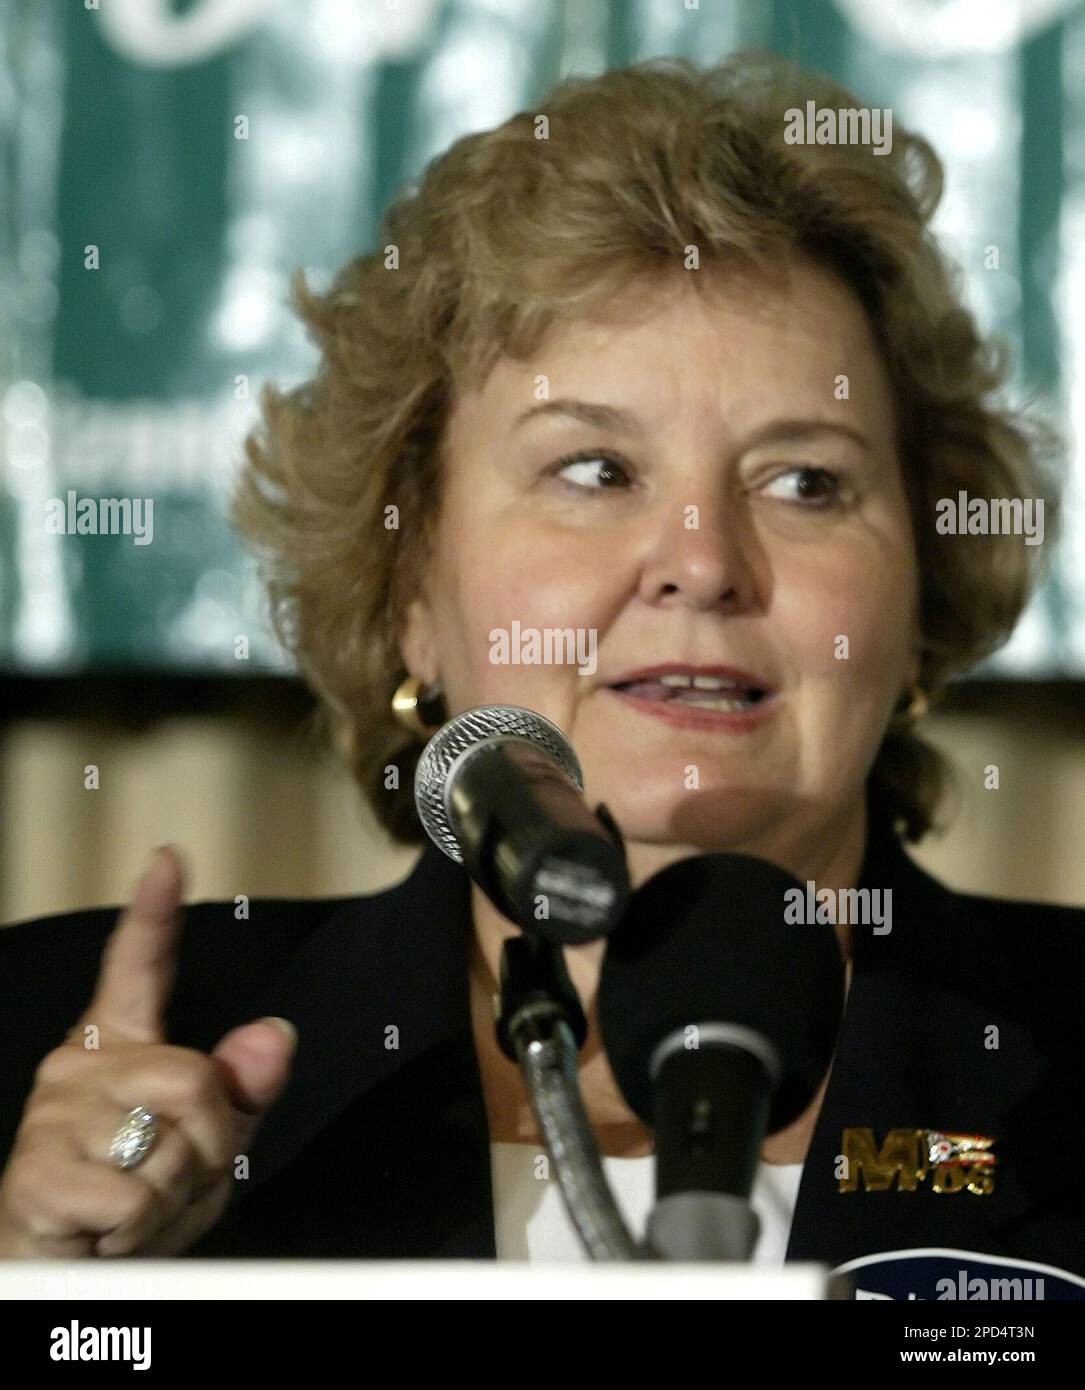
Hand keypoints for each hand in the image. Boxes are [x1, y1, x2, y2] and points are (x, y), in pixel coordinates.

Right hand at [0, 848, 296, 1257]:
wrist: (63, 1280)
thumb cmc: (129, 1211)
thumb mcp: (207, 1152)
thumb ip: (241, 1093)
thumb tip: (274, 1039)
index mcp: (124, 1051)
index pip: (139, 967)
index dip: (154, 911)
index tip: (168, 858)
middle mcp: (80, 1067)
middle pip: (196, 1079)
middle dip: (211, 1146)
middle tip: (170, 1179)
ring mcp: (52, 1116)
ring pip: (171, 1143)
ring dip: (172, 1196)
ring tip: (132, 1210)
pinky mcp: (35, 1172)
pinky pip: (133, 1196)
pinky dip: (139, 1230)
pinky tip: (104, 1234)